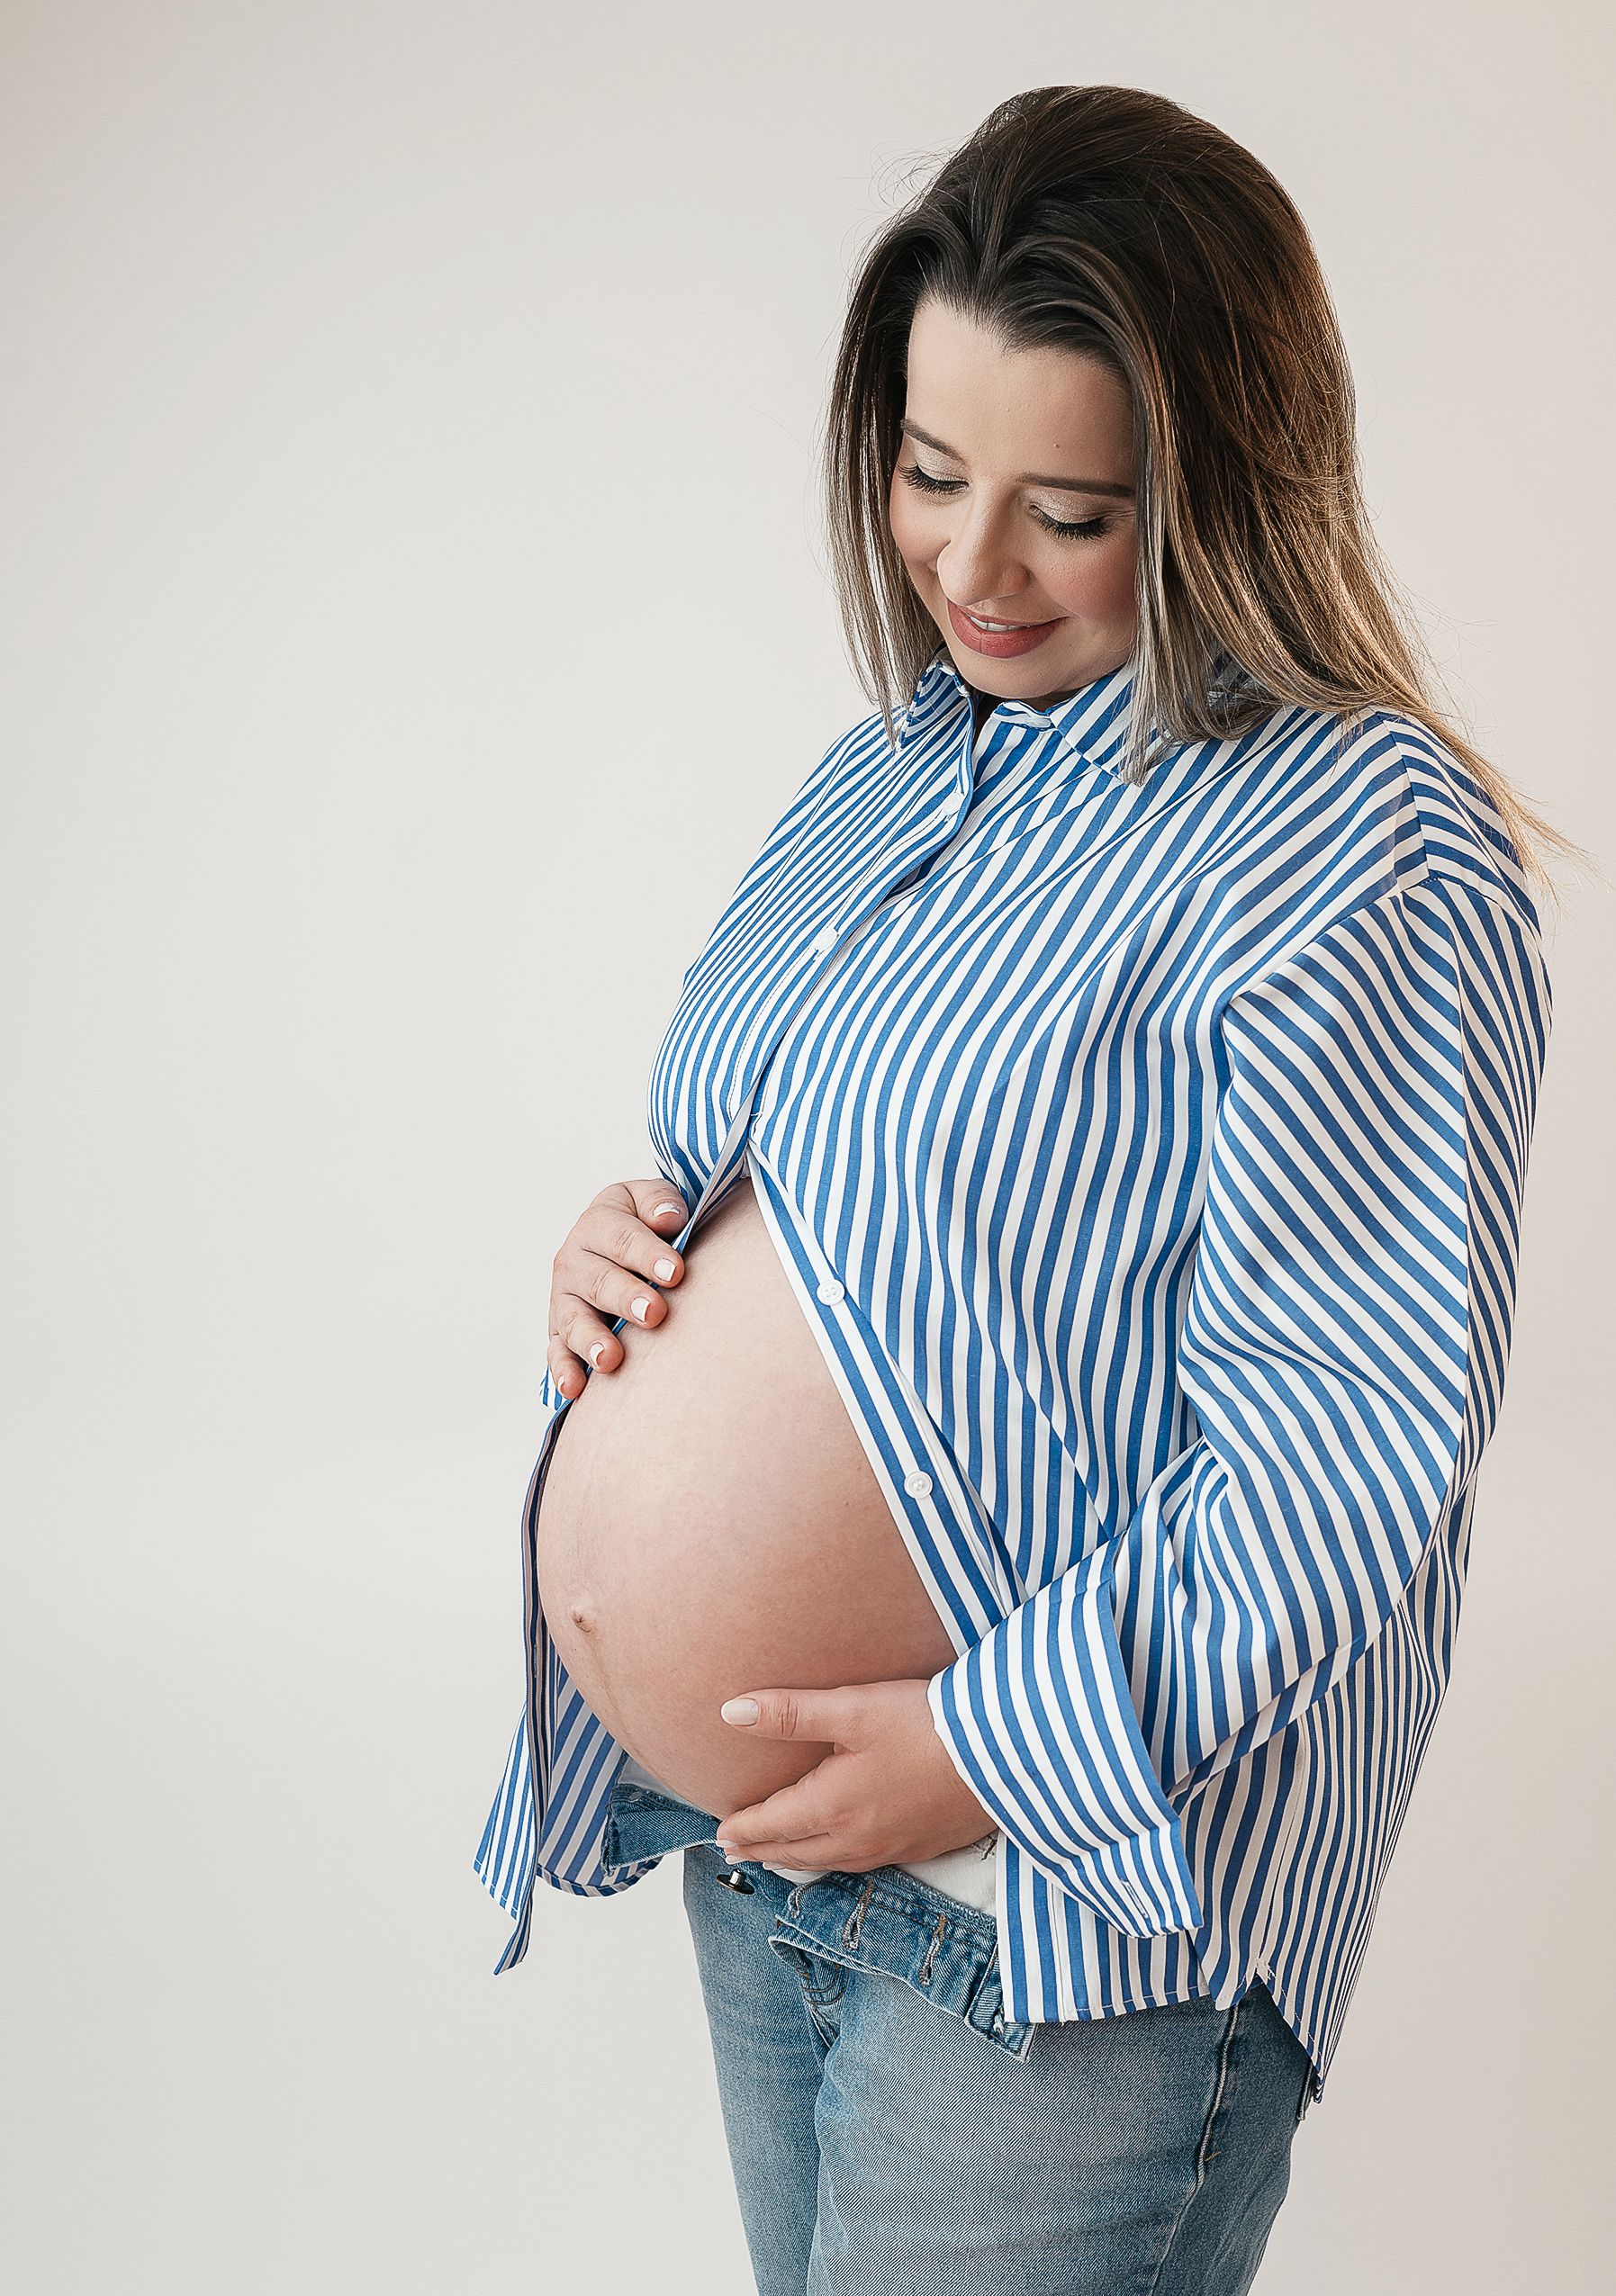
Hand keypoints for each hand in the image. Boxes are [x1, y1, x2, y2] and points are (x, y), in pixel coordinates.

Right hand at [546, 1177, 688, 1398]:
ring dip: (591, 1339)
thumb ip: (660, 1202)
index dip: (647, 1254)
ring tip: (611, 1358)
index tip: (676, 1271)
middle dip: (626, 1297)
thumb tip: (668, 1219)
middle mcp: (573, 1261)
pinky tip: (575, 1388)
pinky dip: (563, 1371)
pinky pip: (557, 1353)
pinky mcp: (560, 1333)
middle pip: (599, 1281)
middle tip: (655, 1312)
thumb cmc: (648, 1224)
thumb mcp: (652, 1200)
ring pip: (574, 1320)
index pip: (621, 1237)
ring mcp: (564, 1299)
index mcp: (597, 1223)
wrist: (626, 1245)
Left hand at [712, 1678, 997, 1871]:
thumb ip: (789, 1712)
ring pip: (831, 1862)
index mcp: (833, 1806)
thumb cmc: (924, 1725)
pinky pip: (865, 1862)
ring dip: (799, 1858)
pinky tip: (845, 1850)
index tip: (721, 1832)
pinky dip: (838, 1860)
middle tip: (738, 1849)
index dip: (744, 1827)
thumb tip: (730, 1713)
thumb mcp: (851, 1709)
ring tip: (782, 1854)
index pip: (773, 1823)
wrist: (1003, 1755)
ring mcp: (892, 1845)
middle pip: (798, 1850)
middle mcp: (857, 1836)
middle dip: (764, 1849)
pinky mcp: (922, 1844)